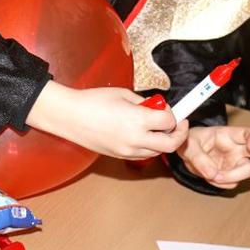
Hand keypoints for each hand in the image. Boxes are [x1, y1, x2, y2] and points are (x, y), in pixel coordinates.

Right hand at [26, 81, 188, 159]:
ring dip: (163, 141)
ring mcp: (127, 151)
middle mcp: (136, 139)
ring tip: (158, 128)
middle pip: (170, 145)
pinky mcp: (119, 156)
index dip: (174, 115)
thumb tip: (158, 108)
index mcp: (138, 120)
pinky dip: (149, 146)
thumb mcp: (124, 94)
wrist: (69, 116)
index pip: (169, 122)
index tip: (172, 110)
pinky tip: (143, 134)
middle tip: (179, 124)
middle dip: (179, 134)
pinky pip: (142, 155)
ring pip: (157, 152)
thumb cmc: (93, 101)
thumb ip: (145, 103)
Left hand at [177, 126, 249, 189]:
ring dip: (230, 177)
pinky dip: (221, 184)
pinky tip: (209, 177)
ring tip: (210, 175)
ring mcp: (235, 163)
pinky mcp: (230, 175)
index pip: (248, 133)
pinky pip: (232, 183)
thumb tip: (212, 173)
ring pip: (246, 172)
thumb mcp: (189, 145)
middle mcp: (236, 148)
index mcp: (228, 135)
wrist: (184, 151)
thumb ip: (198, 157)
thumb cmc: (190, 141)